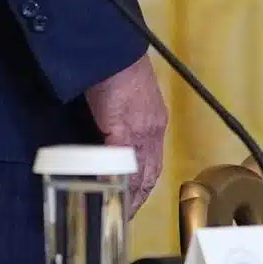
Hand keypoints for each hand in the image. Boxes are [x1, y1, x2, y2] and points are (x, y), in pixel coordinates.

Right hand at [84, 54, 167, 213]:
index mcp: (155, 121)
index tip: (135, 198)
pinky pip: (120, 163)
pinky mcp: (123, 129)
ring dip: (130, 194)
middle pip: (150, 173)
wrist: (114, 49)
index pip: (153, 161)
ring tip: (118, 211)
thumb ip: (124, 117)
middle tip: (126, 214)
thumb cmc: (117, 67)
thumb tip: (110, 131)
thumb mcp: (128, 96)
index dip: (144, 183)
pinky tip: (107, 191)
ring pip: (139, 173)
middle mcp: (153, 130)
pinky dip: (115, 180)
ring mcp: (141, 132)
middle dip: (139, 196)